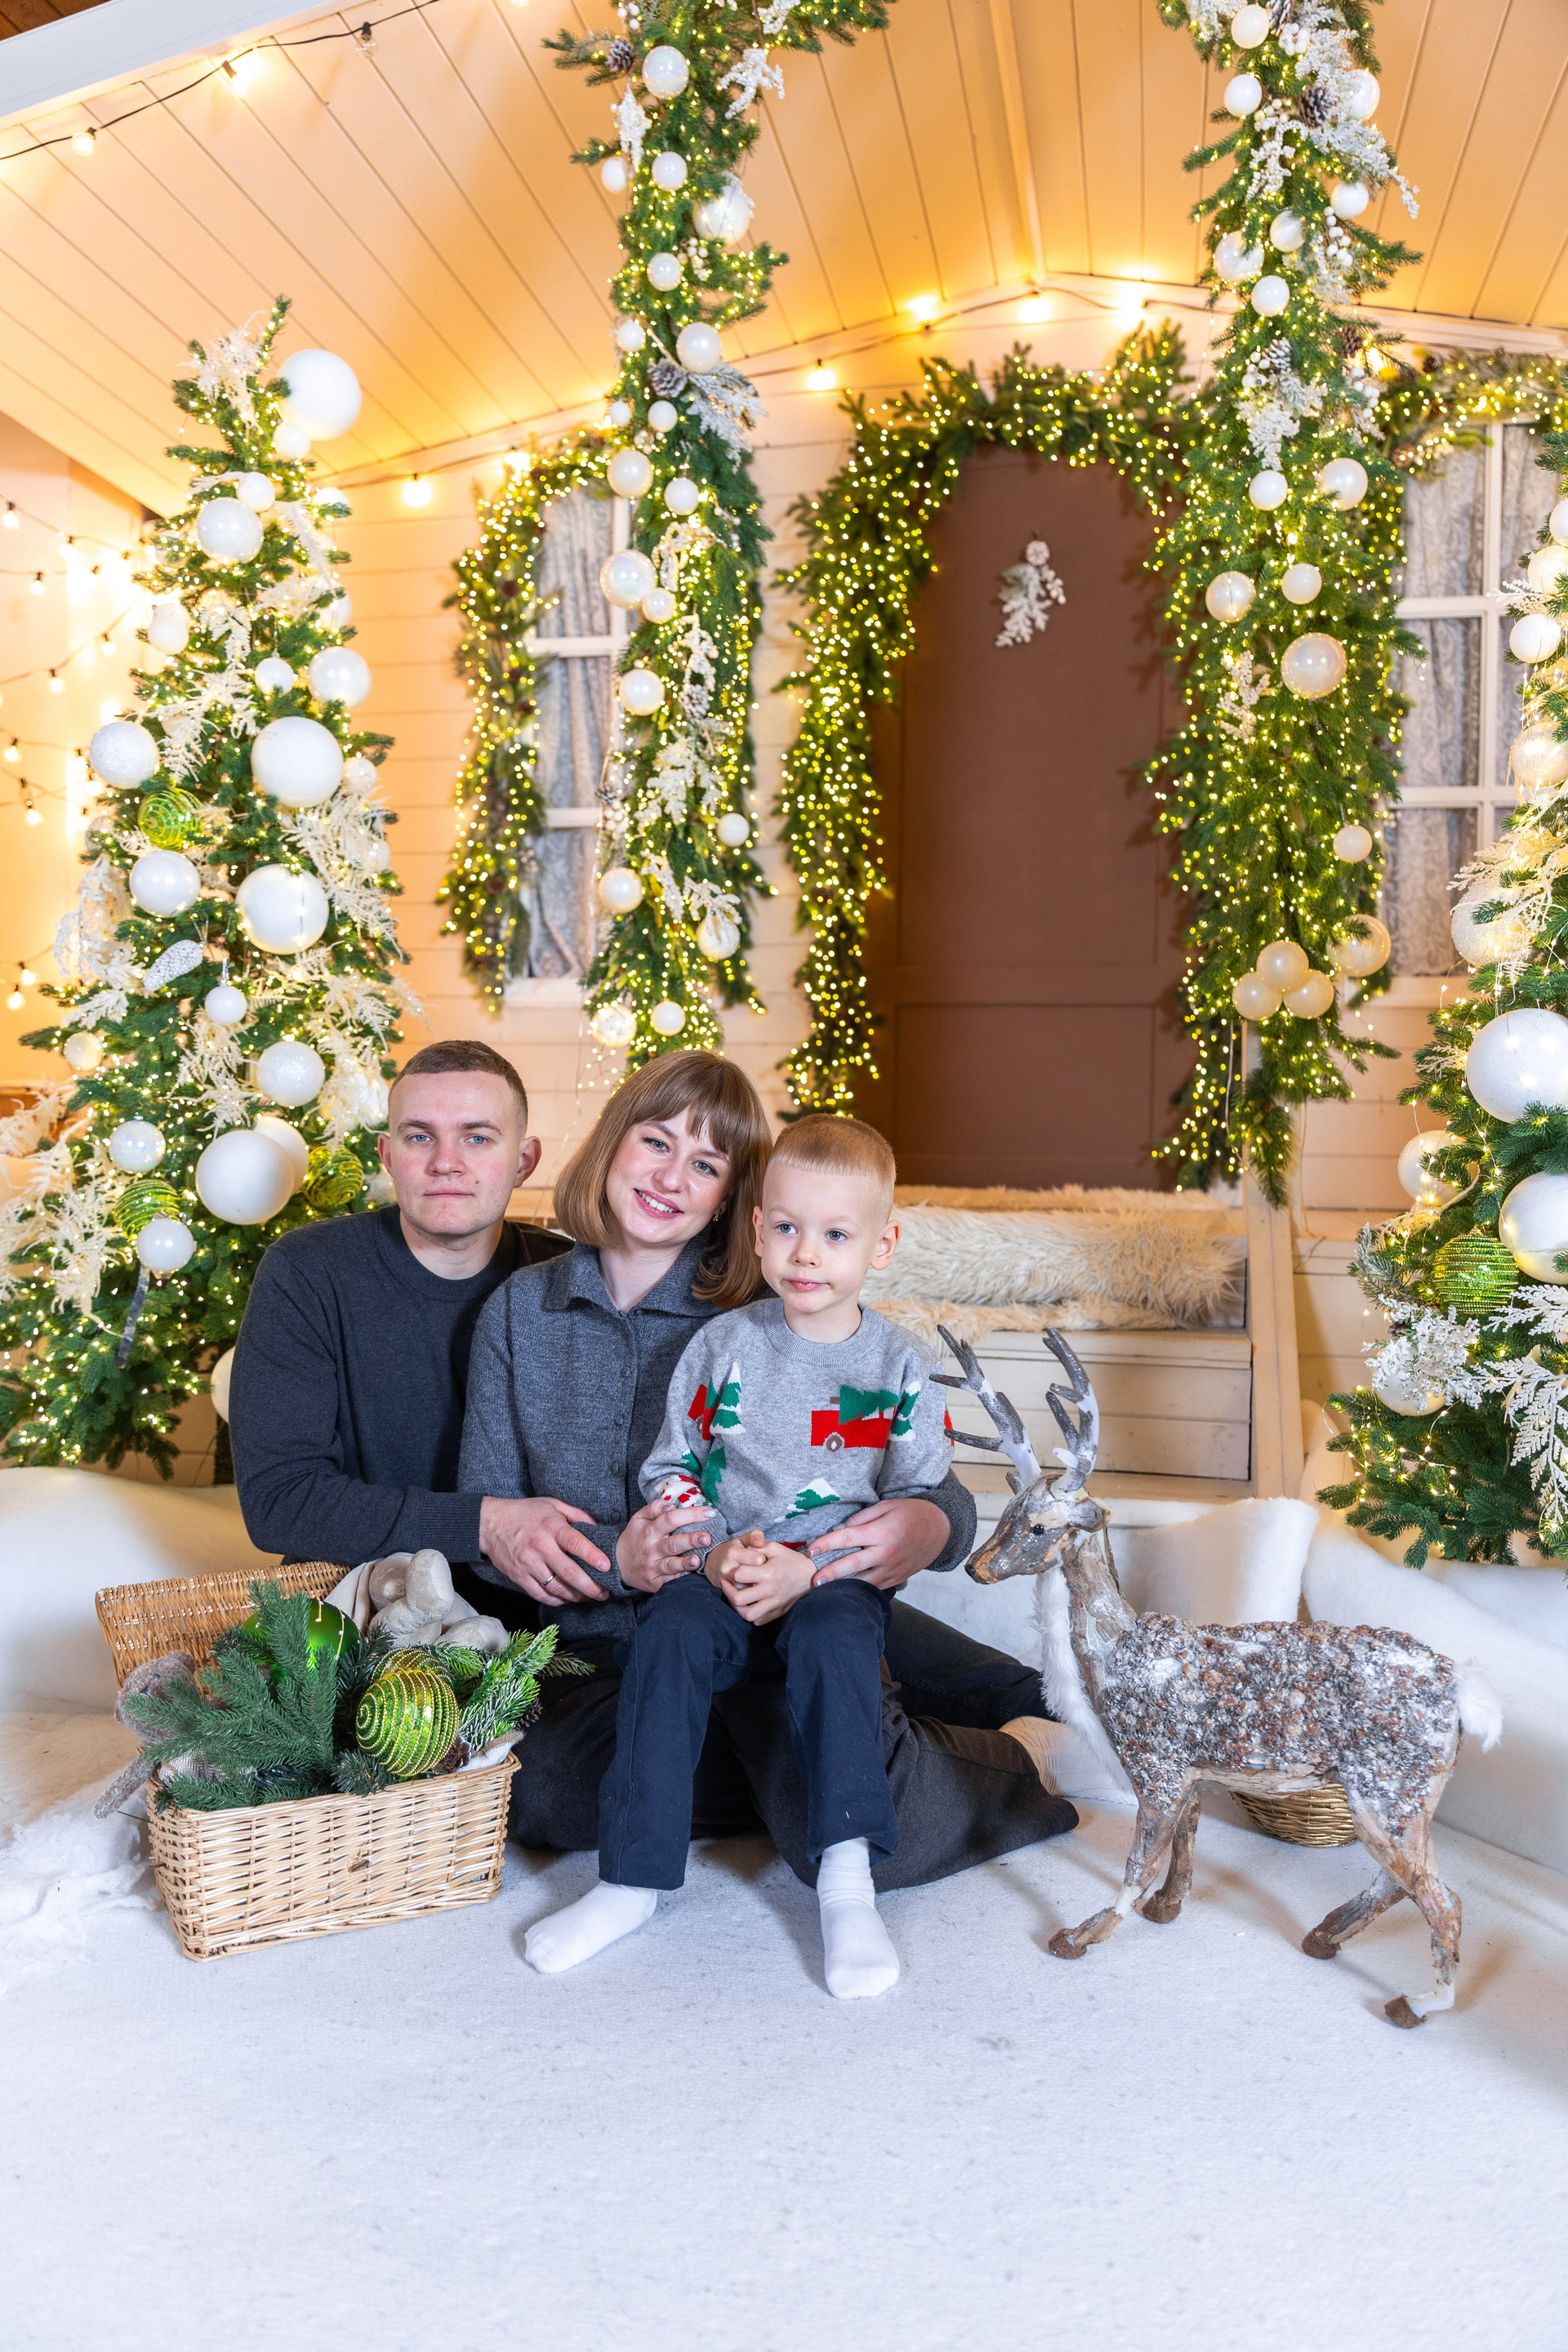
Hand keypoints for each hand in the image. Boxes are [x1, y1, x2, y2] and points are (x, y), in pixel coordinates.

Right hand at [479, 1495, 608, 1606]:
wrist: (490, 1523)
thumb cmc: (525, 1512)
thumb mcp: (552, 1504)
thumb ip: (577, 1514)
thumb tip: (599, 1527)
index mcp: (552, 1527)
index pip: (577, 1543)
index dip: (594, 1557)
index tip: (607, 1567)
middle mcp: (541, 1547)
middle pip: (569, 1572)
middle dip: (590, 1587)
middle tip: (603, 1593)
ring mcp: (529, 1564)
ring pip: (556, 1588)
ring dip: (575, 1596)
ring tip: (588, 1597)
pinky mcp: (519, 1576)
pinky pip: (540, 1594)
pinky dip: (556, 1600)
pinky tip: (566, 1599)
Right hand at [617, 1495, 714, 1594]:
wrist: (618, 1564)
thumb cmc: (635, 1538)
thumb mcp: (638, 1518)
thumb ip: (654, 1508)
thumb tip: (671, 1505)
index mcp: (650, 1531)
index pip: (670, 1519)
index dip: (690, 1514)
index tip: (709, 1512)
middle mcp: (651, 1549)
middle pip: (673, 1544)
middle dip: (691, 1540)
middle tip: (707, 1537)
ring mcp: (652, 1567)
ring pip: (671, 1565)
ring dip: (686, 1563)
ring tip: (698, 1560)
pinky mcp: (654, 1583)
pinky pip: (668, 1582)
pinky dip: (680, 1579)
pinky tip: (690, 1575)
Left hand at [718, 1530, 815, 1625]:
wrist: (811, 1575)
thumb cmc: (791, 1560)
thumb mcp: (775, 1548)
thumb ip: (757, 1546)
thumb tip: (742, 1548)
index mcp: (768, 1573)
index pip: (739, 1575)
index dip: (733, 1572)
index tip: (734, 1570)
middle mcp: (770, 1591)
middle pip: (739, 1599)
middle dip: (728, 1591)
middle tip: (728, 1584)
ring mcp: (774, 1604)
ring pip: (747, 1615)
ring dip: (737, 1607)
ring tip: (736, 1597)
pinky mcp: (777, 1613)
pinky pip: (758, 1621)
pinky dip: (750, 1614)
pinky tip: (749, 1604)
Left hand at [807, 1496, 948, 1590]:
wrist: (941, 1530)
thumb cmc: (912, 1513)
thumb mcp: (887, 1506)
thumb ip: (863, 1518)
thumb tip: (841, 1529)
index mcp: (882, 1532)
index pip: (848, 1538)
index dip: (827, 1544)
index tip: (811, 1550)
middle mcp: (886, 1553)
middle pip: (852, 1565)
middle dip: (831, 1573)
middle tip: (814, 1580)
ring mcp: (892, 1569)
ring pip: (863, 1581)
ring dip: (843, 1586)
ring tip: (824, 1590)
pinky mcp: (896, 1579)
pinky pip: (874, 1586)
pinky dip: (859, 1588)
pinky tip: (845, 1590)